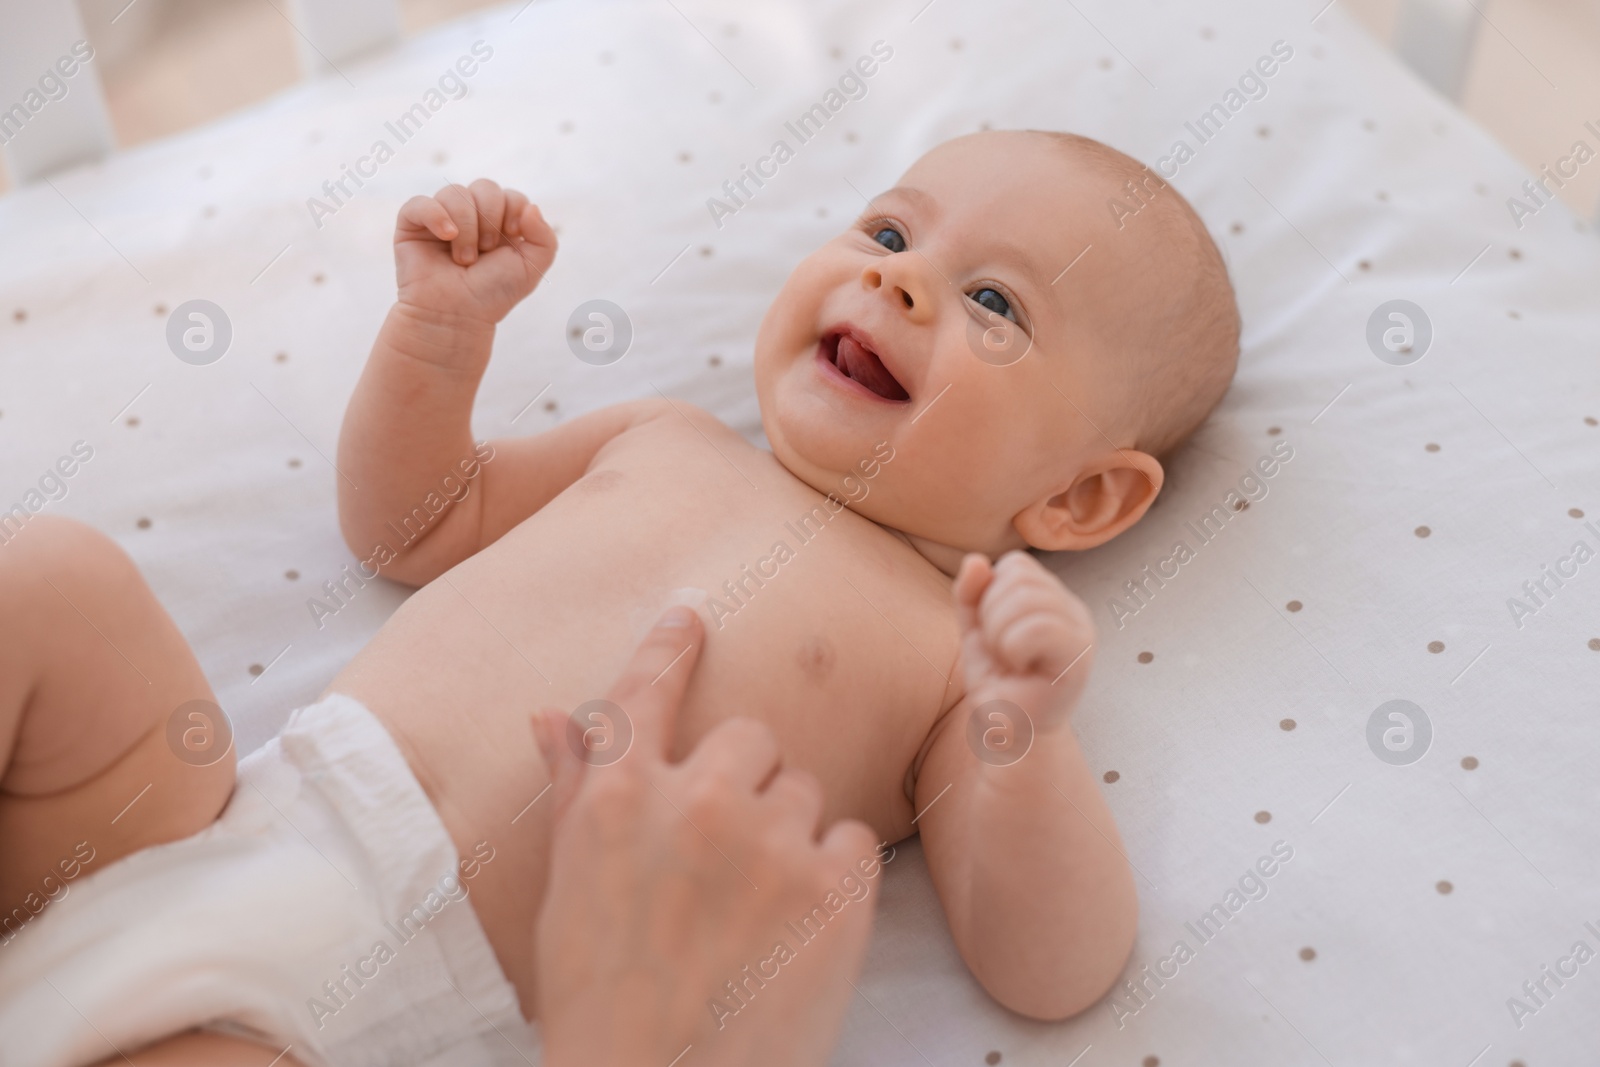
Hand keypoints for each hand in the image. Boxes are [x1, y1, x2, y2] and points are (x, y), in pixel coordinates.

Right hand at [394, 179, 556, 326]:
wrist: (457, 315)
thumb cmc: (492, 293)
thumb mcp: (531, 268)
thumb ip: (545, 237)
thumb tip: (531, 207)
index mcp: (499, 223)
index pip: (511, 196)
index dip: (514, 210)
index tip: (511, 236)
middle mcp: (471, 216)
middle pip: (485, 187)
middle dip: (490, 217)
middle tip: (486, 250)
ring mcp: (441, 218)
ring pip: (455, 192)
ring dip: (466, 226)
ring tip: (464, 259)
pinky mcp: (413, 224)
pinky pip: (420, 202)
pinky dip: (436, 215)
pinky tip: (447, 236)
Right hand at [532, 608, 881, 1066]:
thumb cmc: (600, 998)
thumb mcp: (567, 891)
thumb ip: (574, 792)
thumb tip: (552, 714)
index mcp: (621, 797)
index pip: (646, 692)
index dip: (668, 649)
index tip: (689, 618)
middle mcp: (698, 801)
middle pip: (750, 738)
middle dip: (745, 781)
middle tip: (726, 855)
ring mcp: (772, 841)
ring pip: (805, 789)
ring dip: (790, 831)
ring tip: (757, 907)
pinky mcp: (835, 887)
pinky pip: (853, 838)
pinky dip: (836, 873)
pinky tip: (800, 925)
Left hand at [953, 550, 1095, 731]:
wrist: (1011, 733)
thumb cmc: (999, 684)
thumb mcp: (975, 632)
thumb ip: (971, 595)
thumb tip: (975, 560)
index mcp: (1052, 599)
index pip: (1016, 564)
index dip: (990, 594)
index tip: (994, 634)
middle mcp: (1073, 610)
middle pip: (1019, 576)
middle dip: (991, 615)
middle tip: (1001, 653)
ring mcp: (1080, 631)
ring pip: (1026, 598)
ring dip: (1000, 634)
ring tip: (1011, 661)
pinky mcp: (1079, 657)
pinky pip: (1038, 627)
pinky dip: (1014, 647)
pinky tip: (1021, 668)